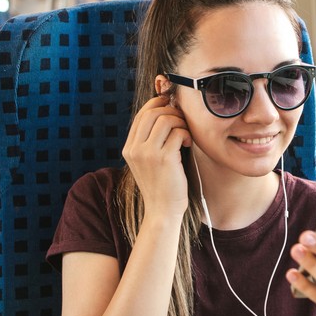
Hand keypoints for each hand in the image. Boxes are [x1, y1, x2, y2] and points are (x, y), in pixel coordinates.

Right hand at [122, 95, 192, 219]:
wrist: (162, 211)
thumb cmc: (161, 185)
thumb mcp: (147, 161)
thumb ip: (150, 140)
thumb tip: (165, 112)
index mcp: (128, 148)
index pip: (141, 115)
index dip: (157, 105)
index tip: (170, 106)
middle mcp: (134, 149)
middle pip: (152, 113)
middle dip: (171, 112)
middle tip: (182, 122)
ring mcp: (148, 153)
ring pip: (165, 119)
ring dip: (180, 122)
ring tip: (185, 134)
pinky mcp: (164, 159)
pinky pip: (178, 133)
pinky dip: (186, 134)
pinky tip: (187, 144)